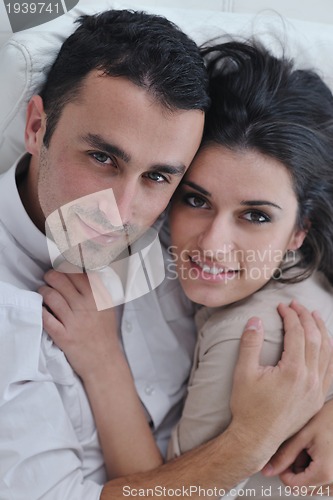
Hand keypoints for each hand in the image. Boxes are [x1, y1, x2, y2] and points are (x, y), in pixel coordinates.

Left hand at [39, 269, 119, 380]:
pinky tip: (41, 308)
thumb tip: (87, 273)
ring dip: (44, 291)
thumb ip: (98, 290)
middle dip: (51, 275)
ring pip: (52, 297)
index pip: (79, 273)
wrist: (104, 360)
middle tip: (49, 276)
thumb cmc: (105, 334)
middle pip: (62, 281)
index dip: (67, 266)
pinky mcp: (64, 335)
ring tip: (44, 291)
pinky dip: (41, 311)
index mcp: (98, 298)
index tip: (62, 265)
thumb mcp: (108, 308)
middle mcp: (86, 306)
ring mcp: (74, 321)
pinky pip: (46, 318)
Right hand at [229, 301, 332, 467]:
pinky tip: (325, 345)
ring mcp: (317, 391)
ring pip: (328, 353)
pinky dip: (329, 353)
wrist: (256, 438)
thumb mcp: (243, 372)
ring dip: (322, 331)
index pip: (297, 334)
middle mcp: (310, 380)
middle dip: (306, 318)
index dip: (290, 316)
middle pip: (315, 339)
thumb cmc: (247, 406)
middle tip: (296, 305)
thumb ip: (250, 343)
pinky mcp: (318, 399)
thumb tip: (255, 320)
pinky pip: (330, 370)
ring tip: (314, 317)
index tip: (281, 306)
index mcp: (293, 371)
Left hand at [262, 398, 332, 494]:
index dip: (284, 471)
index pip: (294, 486)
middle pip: (303, 487)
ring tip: (312, 450)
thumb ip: (285, 455)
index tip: (285, 456)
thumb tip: (268, 470)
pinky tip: (319, 455)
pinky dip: (317, 471)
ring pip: (312, 486)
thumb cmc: (329, 420)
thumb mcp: (302, 436)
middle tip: (302, 448)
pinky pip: (323, 483)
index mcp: (325, 472)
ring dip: (307, 471)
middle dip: (297, 470)